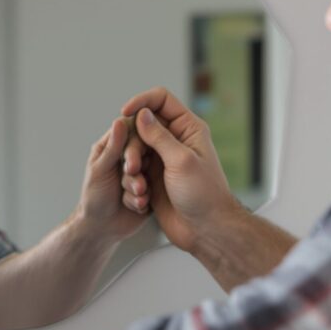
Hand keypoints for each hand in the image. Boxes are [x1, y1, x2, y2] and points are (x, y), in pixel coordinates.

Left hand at [75, 118, 148, 241]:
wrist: (102, 228)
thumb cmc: (94, 197)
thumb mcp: (100, 170)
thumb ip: (112, 148)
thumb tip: (120, 121)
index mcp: (112, 147)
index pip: (130, 132)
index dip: (136, 142)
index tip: (135, 156)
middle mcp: (128, 158)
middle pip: (144, 151)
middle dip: (137, 170)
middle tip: (133, 176)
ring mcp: (141, 173)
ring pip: (150, 171)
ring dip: (140, 186)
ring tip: (133, 196)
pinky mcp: (150, 189)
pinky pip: (154, 189)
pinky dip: (143, 199)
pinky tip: (133, 206)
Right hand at [120, 87, 243, 254]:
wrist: (206, 230)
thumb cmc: (203, 195)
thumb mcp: (181, 161)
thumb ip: (159, 136)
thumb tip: (142, 114)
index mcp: (188, 128)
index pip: (161, 100)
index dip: (141, 101)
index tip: (124, 113)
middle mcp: (175, 140)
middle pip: (142, 124)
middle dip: (132, 142)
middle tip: (133, 166)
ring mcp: (163, 158)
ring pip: (135, 147)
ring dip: (130, 163)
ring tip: (138, 185)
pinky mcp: (153, 175)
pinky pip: (134, 167)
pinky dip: (131, 178)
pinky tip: (139, 194)